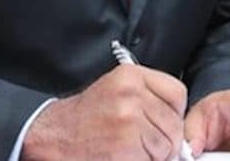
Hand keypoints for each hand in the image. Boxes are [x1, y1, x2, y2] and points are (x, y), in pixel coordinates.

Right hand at [22, 64, 187, 160]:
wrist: (52, 136)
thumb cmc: (81, 118)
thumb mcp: (114, 91)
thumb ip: (146, 96)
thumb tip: (176, 119)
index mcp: (130, 76)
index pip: (177, 92)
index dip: (173, 112)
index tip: (164, 121)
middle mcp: (131, 95)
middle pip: (174, 123)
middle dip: (164, 139)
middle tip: (141, 141)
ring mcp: (129, 120)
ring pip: (166, 146)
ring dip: (152, 154)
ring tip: (128, 147)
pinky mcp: (126, 146)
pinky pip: (151, 160)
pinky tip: (122, 155)